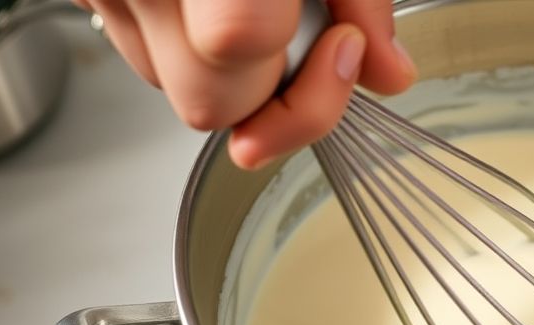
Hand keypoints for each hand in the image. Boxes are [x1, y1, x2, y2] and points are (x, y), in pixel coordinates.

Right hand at [75, 0, 416, 168]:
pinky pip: (142, 56)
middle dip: (271, 93)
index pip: (240, 52)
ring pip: (173, 91)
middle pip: (208, 106)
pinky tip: (206, 4)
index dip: (304, 74)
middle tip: (309, 42)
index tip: (345, 46)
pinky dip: (185, 47)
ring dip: (228, 72)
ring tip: (249, 5)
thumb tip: (390, 73)